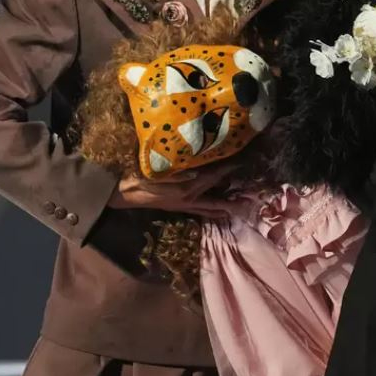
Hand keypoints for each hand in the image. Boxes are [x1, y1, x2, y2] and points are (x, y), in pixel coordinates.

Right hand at [107, 160, 236, 217]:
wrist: (128, 193)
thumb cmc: (143, 179)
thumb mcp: (161, 172)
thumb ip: (180, 173)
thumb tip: (198, 172)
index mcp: (187, 188)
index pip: (212, 176)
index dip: (227, 169)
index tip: (240, 162)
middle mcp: (189, 198)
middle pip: (215, 195)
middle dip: (231, 195)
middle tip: (247, 198)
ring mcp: (185, 205)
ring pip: (209, 207)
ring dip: (223, 207)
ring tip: (237, 208)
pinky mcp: (179, 207)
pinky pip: (200, 211)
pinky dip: (211, 212)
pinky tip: (216, 212)